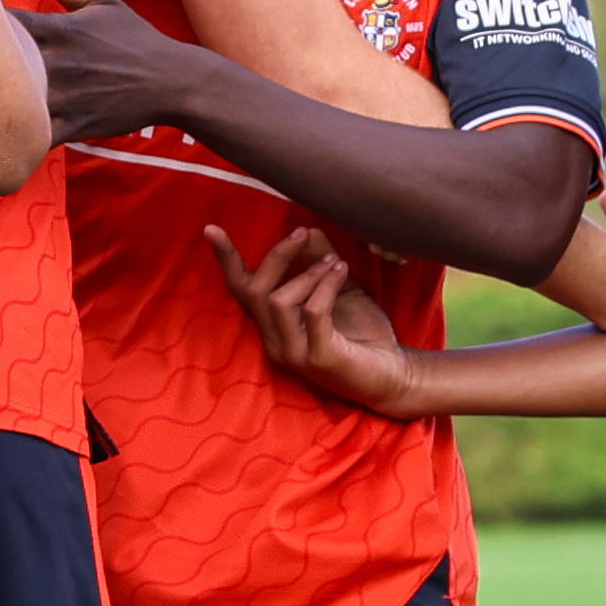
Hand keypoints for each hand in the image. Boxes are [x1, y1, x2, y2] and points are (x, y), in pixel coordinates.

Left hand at [26, 0, 212, 143]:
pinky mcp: (72, 127)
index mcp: (61, 30)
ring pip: (11, 106)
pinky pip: (32, 137)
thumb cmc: (133, 39)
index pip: (3, 23)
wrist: (171, 83)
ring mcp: (65, 99)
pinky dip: (13, 136)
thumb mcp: (101, 1)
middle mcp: (60, 64)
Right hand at [216, 225, 420, 414]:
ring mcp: (295, 353)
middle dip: (277, 256)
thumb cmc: (364, 335)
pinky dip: (325, 286)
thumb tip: (308, 231)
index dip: (226, 260)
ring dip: (307, 273)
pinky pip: (313, 312)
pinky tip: (341, 271)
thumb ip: (320, 264)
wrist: (394, 376)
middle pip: (256, 292)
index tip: (211, 229)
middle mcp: (276, 341)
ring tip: (334, 262)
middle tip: (301, 233)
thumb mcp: (340, 290)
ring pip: (279, 301)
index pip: (241, 292)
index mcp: (274, 326)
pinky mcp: (319, 359)